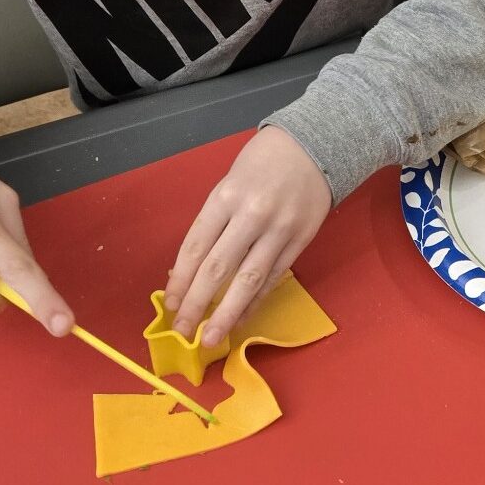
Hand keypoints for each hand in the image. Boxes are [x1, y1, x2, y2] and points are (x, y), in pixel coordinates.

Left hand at [163, 126, 331, 348]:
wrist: (314, 146)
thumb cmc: (263, 162)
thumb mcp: (229, 182)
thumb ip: (214, 223)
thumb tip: (191, 270)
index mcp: (226, 197)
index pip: (196, 246)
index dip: (180, 280)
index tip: (170, 304)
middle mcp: (252, 215)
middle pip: (218, 268)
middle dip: (197, 304)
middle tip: (182, 331)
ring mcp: (279, 230)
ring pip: (248, 280)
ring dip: (227, 314)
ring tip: (211, 338)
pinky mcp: (300, 241)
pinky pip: (274, 278)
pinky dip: (256, 301)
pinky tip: (242, 317)